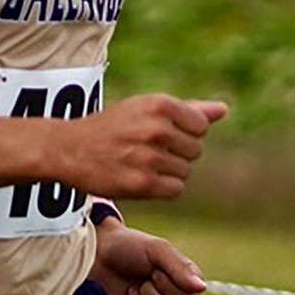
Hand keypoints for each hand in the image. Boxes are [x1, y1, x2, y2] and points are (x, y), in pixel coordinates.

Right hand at [56, 94, 227, 199]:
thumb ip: (189, 109)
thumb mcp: (147, 108)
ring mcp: (150, 157)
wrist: (70, 149)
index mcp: (161, 105)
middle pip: (195, 151)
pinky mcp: (142, 184)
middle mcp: (157, 129)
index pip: (201, 127)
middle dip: (177, 153)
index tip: (161, 134)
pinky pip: (175, 189)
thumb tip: (223, 110)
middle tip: (147, 149)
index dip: (185, 133)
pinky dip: (163, 188)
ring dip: (169, 171)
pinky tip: (142, 178)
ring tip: (142, 163)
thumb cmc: (113, 126)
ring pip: (185, 171)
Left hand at [88, 221, 208, 294]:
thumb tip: (201, 288)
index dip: (168, 286)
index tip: (154, 270)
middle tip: (139, 278)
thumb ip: (179, 268)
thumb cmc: (130, 246)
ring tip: (129, 288)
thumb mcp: (157, 249)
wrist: (98, 254)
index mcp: (184, 281)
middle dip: (148, 293)